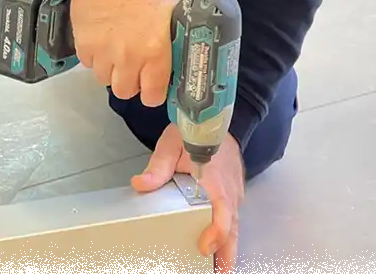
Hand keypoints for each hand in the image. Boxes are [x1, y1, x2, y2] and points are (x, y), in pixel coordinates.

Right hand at [70, 0, 179, 106]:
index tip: (153, 85)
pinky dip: (94, 56)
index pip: (153, 96)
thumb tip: (178, 60)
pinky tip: (102, 40)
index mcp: (156, 52)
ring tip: (116, 50)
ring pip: (104, 79)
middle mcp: (128, 58)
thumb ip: (173, 42)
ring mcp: (103, 53)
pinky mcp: (83, 45)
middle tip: (134, 67)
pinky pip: (88, 63)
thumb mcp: (173, 13)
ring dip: (111, 69)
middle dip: (131, 82)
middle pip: (125, 92)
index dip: (153, 92)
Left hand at [131, 124, 244, 272]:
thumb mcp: (172, 143)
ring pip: (235, 226)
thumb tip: (140, 184)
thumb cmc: (196, 131)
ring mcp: (234, 192)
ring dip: (228, 249)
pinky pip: (233, 218)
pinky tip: (219, 250)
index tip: (204, 248)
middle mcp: (230, 189)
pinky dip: (228, 236)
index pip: (223, 211)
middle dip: (228, 254)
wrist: (215, 117)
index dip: (217, 232)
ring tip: (218, 270)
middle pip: (233, 227)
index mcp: (216, 179)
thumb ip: (158, 166)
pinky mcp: (233, 193)